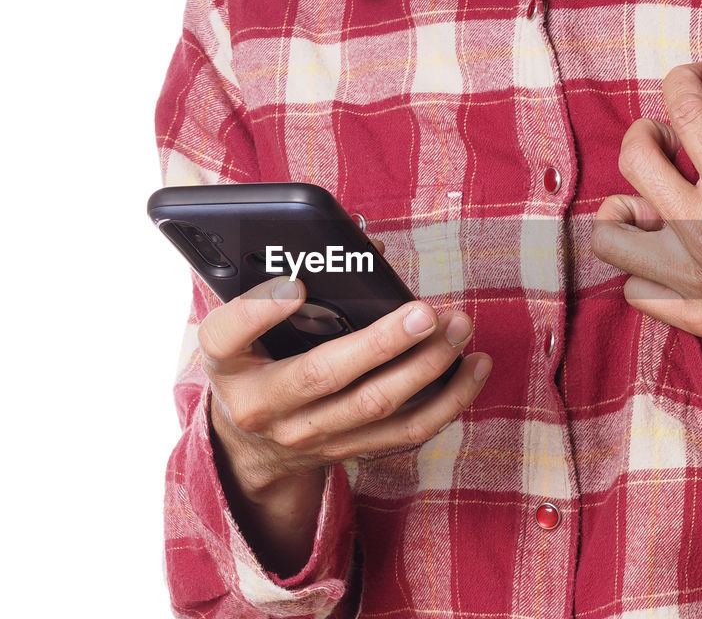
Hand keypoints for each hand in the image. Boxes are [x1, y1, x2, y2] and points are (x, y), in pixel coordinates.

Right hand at [200, 273, 490, 573]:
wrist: (249, 445)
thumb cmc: (254, 362)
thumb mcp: (242, 329)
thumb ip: (280, 286)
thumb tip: (371, 250)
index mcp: (228, 362)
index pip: (228, 334)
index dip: (261, 309)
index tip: (296, 285)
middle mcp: (263, 404)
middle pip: (325, 374)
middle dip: (381, 342)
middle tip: (425, 312)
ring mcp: (307, 435)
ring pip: (375, 405)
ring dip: (426, 366)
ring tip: (458, 329)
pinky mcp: (346, 450)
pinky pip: (405, 430)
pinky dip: (447, 400)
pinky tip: (474, 367)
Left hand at [590, 60, 701, 371]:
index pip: (683, 112)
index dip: (681, 81)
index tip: (692, 80)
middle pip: (633, 161)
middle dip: (644, 134)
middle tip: (665, 138)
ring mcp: (695, 281)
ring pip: (612, 236)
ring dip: (625, 209)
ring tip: (648, 200)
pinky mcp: (696, 317)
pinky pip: (635, 288)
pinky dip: (642, 266)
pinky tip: (667, 251)